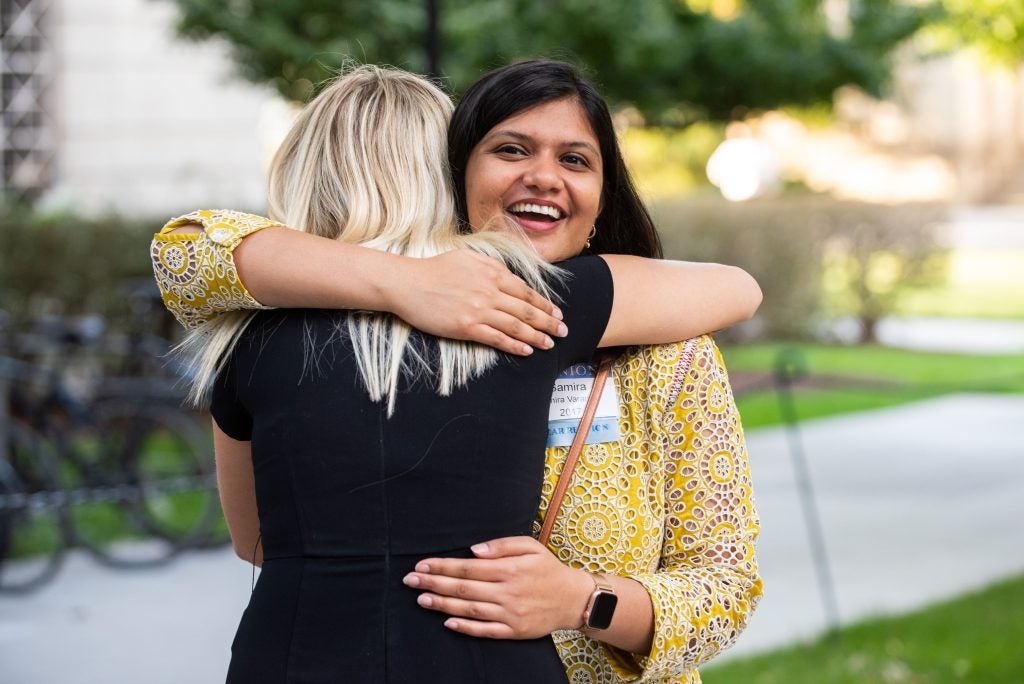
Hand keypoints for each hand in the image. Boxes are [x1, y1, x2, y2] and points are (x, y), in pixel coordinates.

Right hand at [389, 251, 566, 355]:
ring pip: (516, 326)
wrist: (407, 284)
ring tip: (550, 343)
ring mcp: (479, 310)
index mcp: (492, 273)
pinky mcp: (466, 327)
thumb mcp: (468, 257)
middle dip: (548, 322)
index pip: (526, 291)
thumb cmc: (435, 269)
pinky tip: (527, 351)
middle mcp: (490, 291)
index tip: (557, 312)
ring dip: (537, 336)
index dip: (544, 304)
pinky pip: (497, 339)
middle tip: (563, 330)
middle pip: (527, 310)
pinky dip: (514, 345)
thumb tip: (510, 276)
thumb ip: (492, 266)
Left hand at [402, 536, 591, 638]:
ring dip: (442, 604)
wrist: (573, 599)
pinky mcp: (514, 632)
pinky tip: (447, 622)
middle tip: (410, 580)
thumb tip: (473, 550)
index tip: (421, 564)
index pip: (468, 567)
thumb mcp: (530, 546)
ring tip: (421, 598)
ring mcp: (510, 614)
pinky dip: (465, 628)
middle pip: (463, 588)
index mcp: (510, 569)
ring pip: (469, 609)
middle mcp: (508, 592)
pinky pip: (486, 631)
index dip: (442, 566)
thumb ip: (501, 545)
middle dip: (434, 582)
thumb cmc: (548, 568)